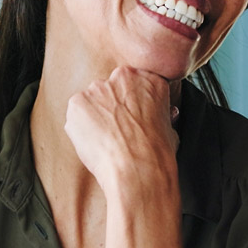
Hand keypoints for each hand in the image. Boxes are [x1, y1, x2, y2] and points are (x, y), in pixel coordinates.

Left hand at [64, 67, 177, 196]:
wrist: (137, 170)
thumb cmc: (156, 153)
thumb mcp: (170, 128)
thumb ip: (159, 114)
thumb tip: (160, 116)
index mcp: (149, 79)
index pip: (137, 84)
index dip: (134, 104)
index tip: (134, 117)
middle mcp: (123, 77)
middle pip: (113, 89)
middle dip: (113, 106)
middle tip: (119, 130)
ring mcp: (97, 88)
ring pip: (93, 101)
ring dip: (97, 117)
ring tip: (107, 140)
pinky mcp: (77, 103)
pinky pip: (77, 114)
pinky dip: (81, 128)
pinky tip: (95, 143)